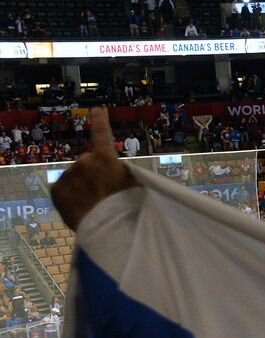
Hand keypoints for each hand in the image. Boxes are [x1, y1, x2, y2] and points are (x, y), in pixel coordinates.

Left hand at [51, 109, 136, 230]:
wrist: (108, 227)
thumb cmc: (128, 207)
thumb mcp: (135, 185)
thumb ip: (123, 173)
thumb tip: (118, 172)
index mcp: (106, 158)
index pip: (103, 134)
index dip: (100, 122)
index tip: (95, 110)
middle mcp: (84, 161)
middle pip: (87, 164)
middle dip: (92, 174)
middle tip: (103, 194)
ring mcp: (68, 175)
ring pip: (75, 178)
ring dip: (81, 187)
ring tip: (93, 205)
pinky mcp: (56, 190)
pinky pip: (64, 191)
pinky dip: (70, 197)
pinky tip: (80, 208)